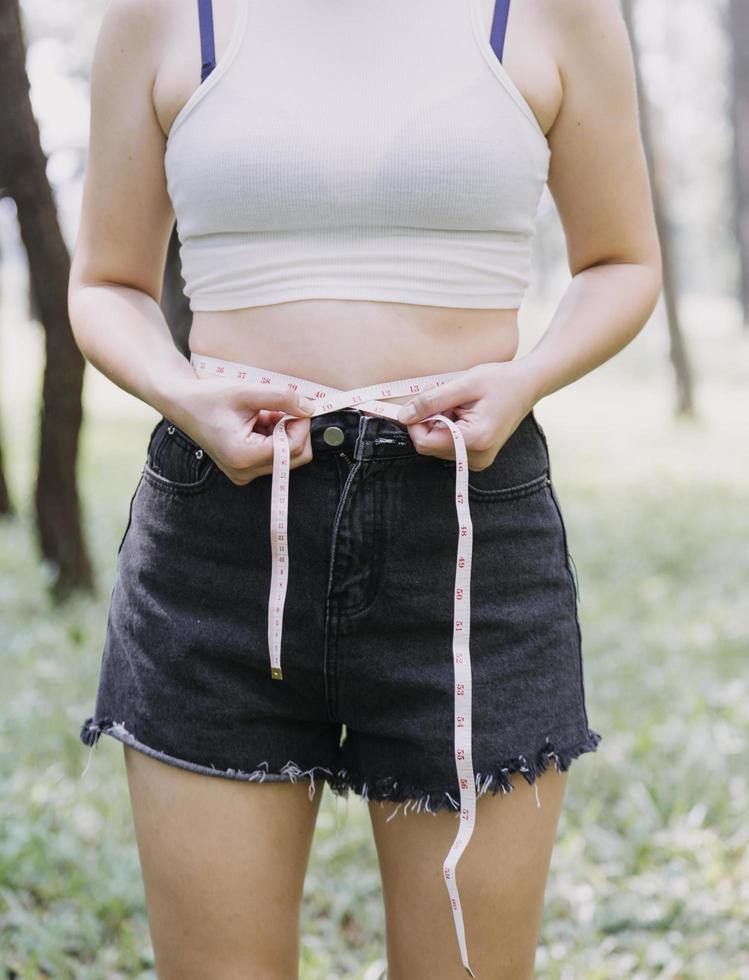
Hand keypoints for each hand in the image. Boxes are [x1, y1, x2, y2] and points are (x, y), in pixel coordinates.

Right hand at [173, 377, 317, 484]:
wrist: (183, 404)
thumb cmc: (208, 397)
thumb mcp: (247, 391)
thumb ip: (282, 398)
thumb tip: (310, 408)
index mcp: (243, 456)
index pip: (294, 448)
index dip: (302, 424)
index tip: (297, 405)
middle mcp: (244, 471)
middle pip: (295, 457)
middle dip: (294, 430)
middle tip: (279, 408)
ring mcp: (244, 473)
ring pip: (287, 456)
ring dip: (282, 432)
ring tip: (262, 414)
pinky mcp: (245, 469)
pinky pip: (274, 456)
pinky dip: (273, 436)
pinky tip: (257, 421)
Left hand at [396, 359, 539, 470]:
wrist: (528, 385)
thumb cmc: (500, 381)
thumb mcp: (464, 384)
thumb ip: (431, 401)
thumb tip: (403, 416)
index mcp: (475, 440)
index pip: (424, 443)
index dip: (416, 422)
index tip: (424, 402)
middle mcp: (476, 458)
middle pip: (429, 446)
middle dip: (430, 422)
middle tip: (450, 402)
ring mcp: (478, 460)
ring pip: (436, 446)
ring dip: (439, 424)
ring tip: (460, 407)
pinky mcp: (477, 457)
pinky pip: (448, 446)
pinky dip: (448, 429)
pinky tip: (464, 415)